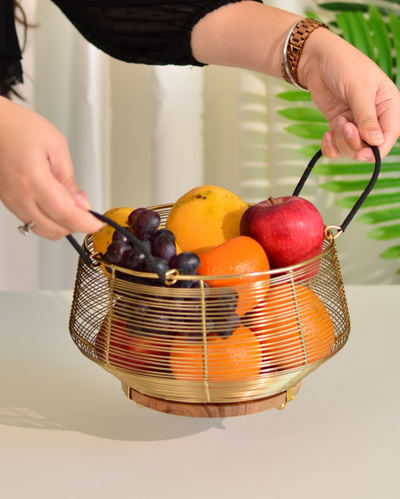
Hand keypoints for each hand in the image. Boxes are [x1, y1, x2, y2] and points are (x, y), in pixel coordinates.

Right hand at [0, 97, 104, 239]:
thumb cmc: (20, 127)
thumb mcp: (57, 147)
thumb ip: (69, 179)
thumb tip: (81, 204)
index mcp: (33, 180)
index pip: (65, 215)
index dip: (86, 223)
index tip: (98, 224)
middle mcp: (19, 196)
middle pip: (55, 228)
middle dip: (76, 224)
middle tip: (86, 207)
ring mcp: (11, 201)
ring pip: (42, 229)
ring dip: (62, 224)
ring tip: (70, 204)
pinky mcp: (8, 201)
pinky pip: (32, 221)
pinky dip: (48, 220)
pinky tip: (55, 204)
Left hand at [299, 28, 399, 160]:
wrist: (317, 60)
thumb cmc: (344, 65)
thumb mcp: (358, 88)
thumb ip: (366, 116)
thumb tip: (375, 141)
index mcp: (388, 105)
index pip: (389, 136)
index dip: (376, 149)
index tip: (361, 154)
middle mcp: (375, 117)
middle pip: (369, 147)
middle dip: (354, 144)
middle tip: (343, 127)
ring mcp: (356, 123)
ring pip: (352, 149)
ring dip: (341, 143)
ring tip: (336, 125)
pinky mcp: (340, 126)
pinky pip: (338, 147)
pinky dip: (331, 147)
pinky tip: (326, 135)